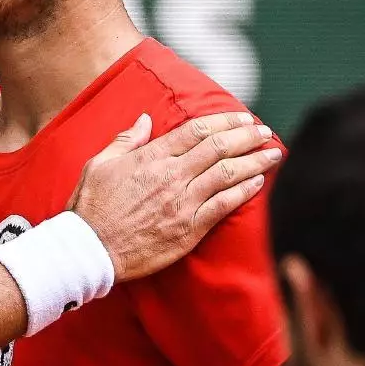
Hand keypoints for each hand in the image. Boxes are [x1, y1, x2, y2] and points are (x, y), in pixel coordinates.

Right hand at [67, 112, 278, 281]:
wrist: (91, 248)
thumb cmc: (91, 206)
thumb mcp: (98, 164)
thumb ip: (126, 140)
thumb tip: (145, 119)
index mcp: (150, 158)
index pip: (196, 131)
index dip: (223, 121)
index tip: (241, 116)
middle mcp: (171, 177)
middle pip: (218, 148)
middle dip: (246, 136)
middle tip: (264, 130)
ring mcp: (182, 203)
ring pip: (227, 174)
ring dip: (254, 160)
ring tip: (273, 152)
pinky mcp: (189, 229)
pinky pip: (224, 206)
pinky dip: (244, 192)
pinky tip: (258, 182)